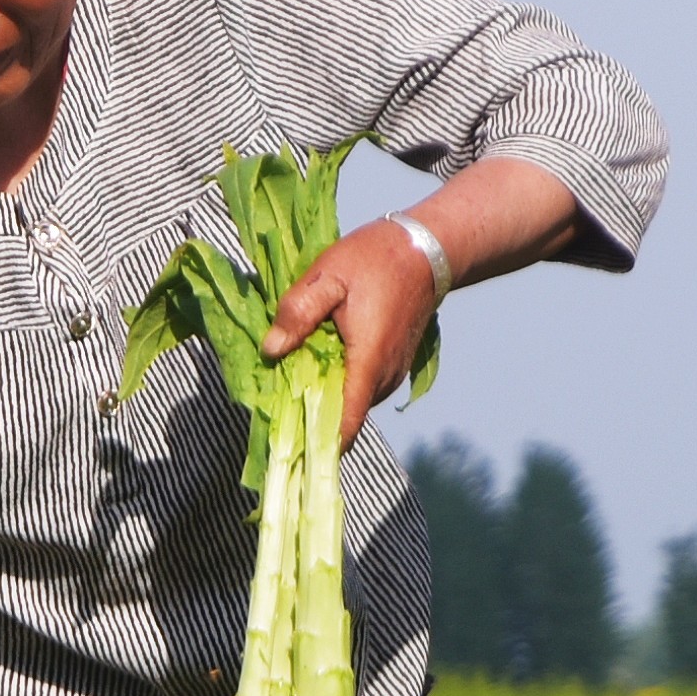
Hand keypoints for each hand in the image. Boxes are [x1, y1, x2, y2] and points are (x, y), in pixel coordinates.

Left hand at [262, 218, 446, 446]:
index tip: (289, 445)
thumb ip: (298, 313)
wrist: (425, 250)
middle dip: (309, 407)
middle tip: (279, 383)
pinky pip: (360, 387)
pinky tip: (321, 353)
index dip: (315, 442)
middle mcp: (383, 379)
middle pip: (342, 415)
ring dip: (323, 391)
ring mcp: (391, 375)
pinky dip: (338, 379)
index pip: (344, 427)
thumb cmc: (375, 260)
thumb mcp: (328, 276)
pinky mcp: (393, 367)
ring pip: (350, 401)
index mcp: (367, 363)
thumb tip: (271, 351)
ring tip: (298, 362)